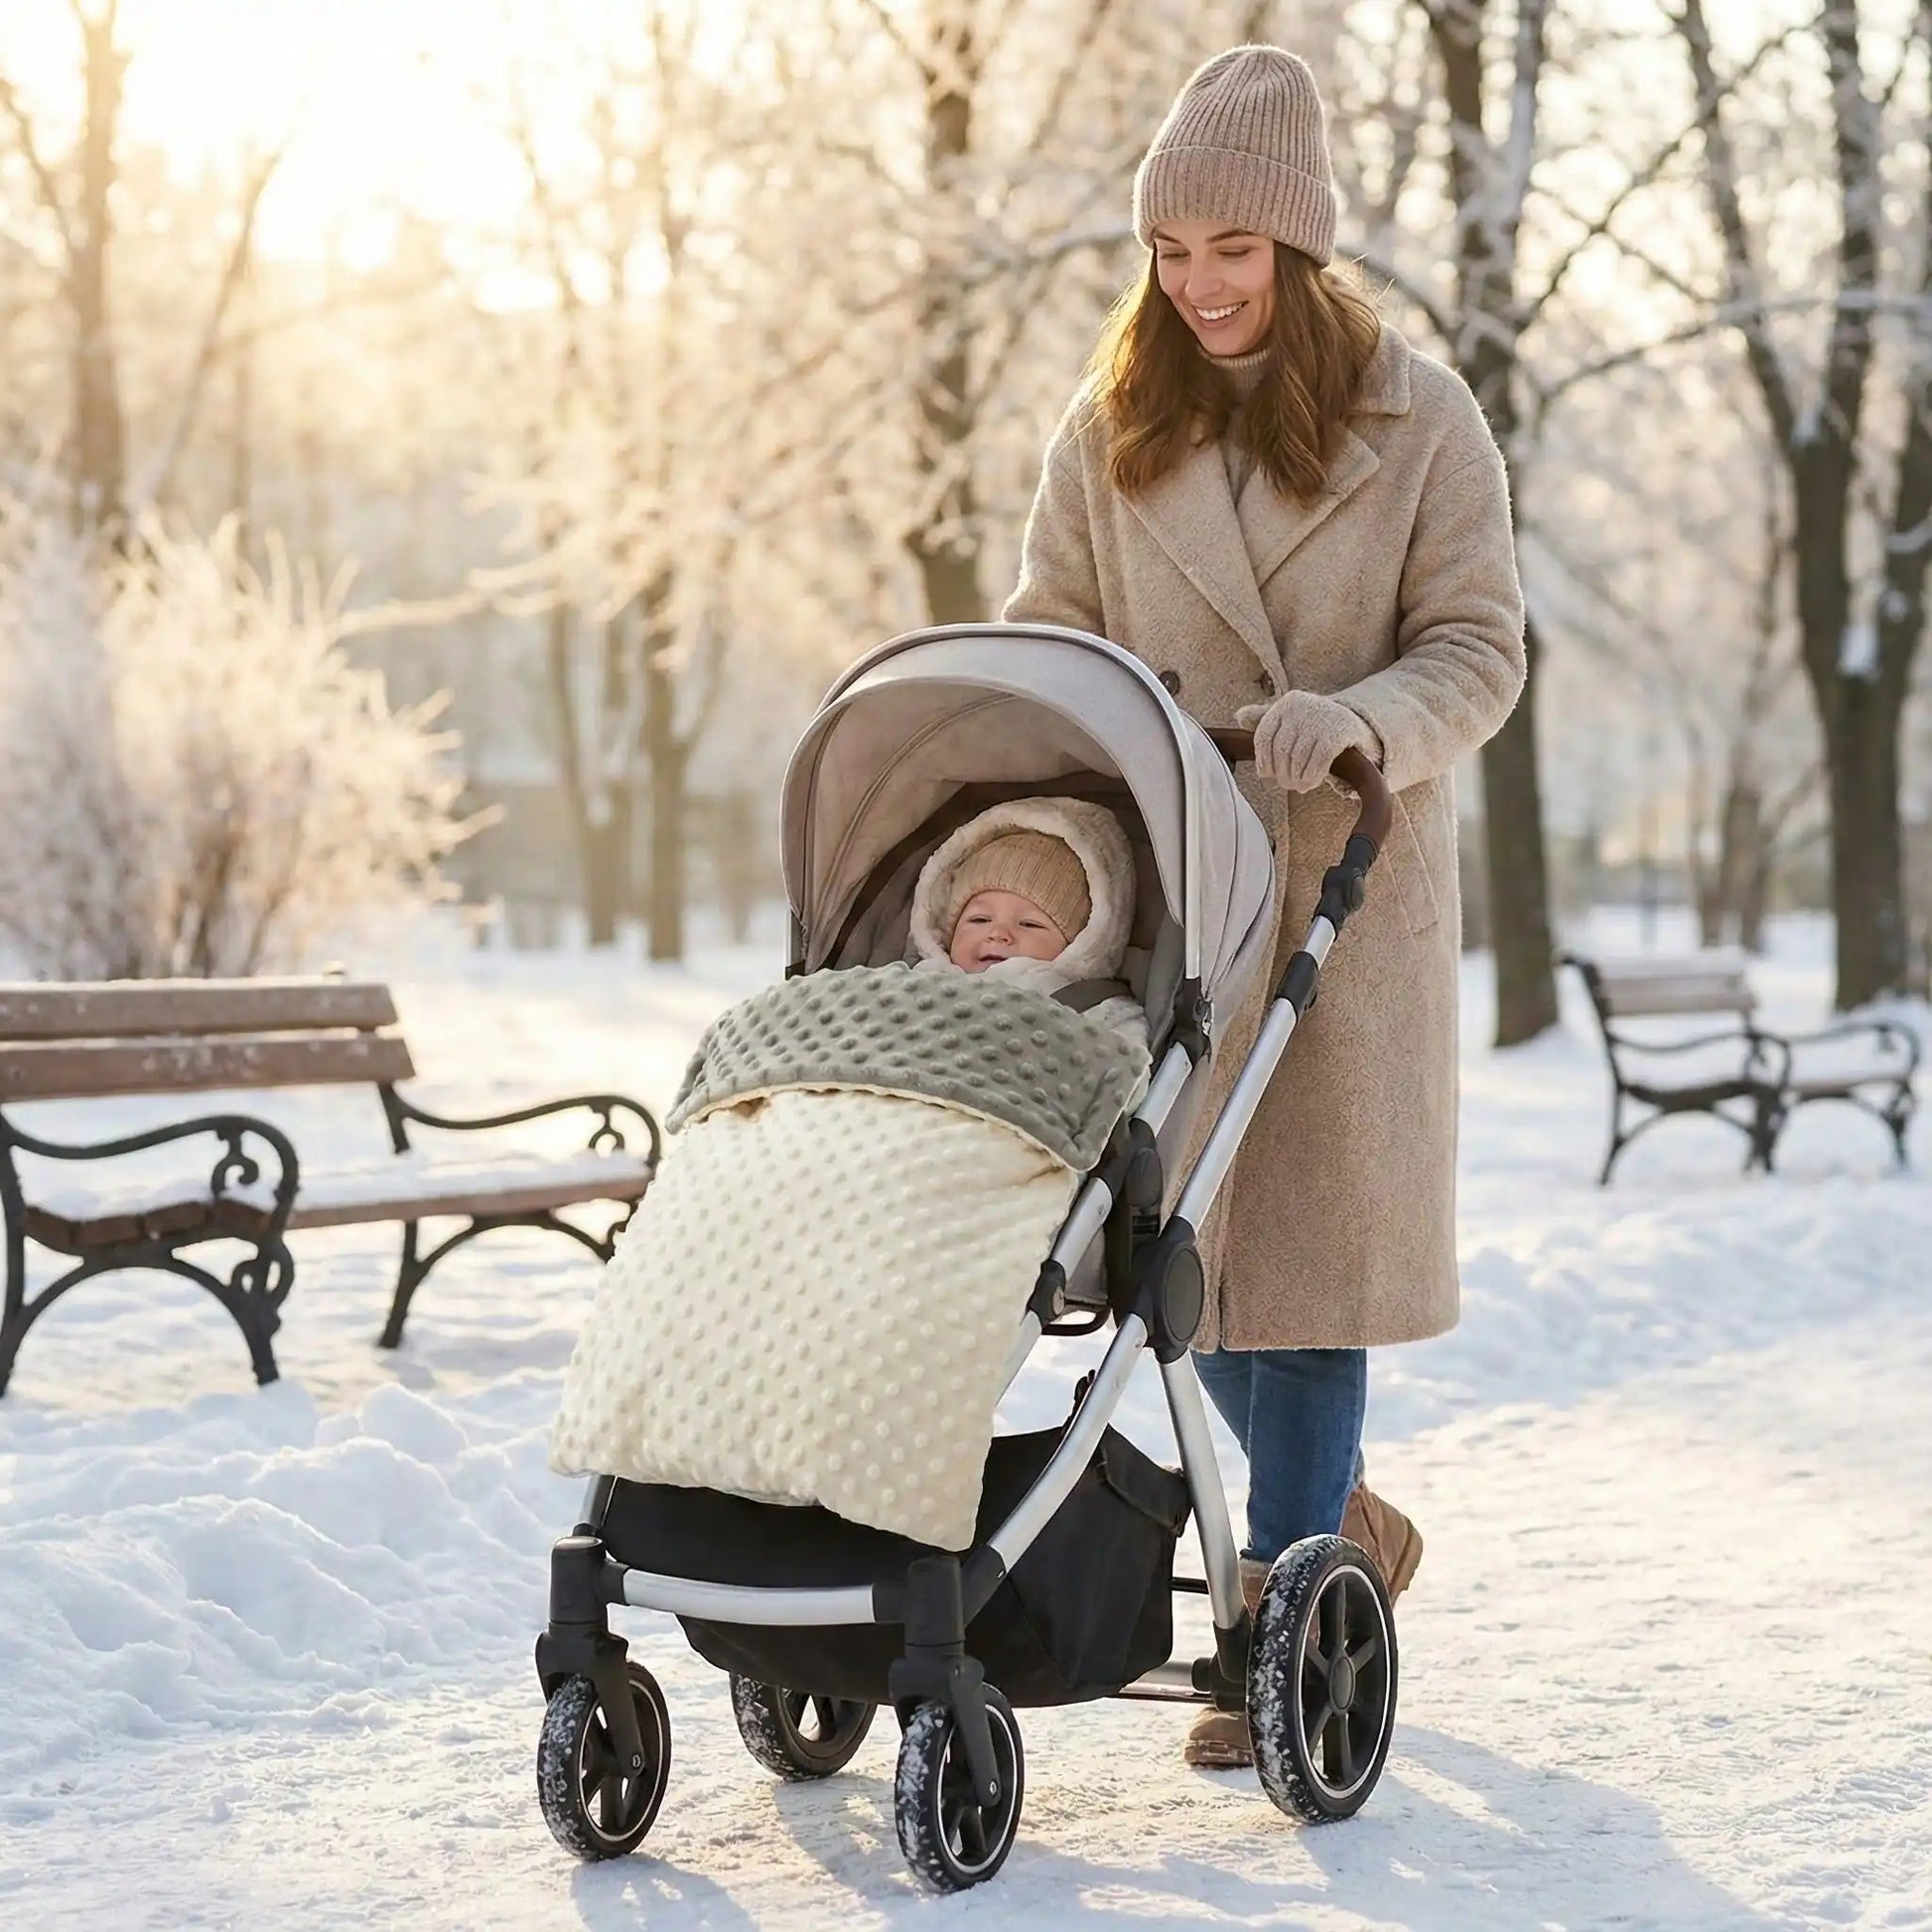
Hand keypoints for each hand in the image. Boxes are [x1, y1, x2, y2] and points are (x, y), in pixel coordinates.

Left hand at [1234, 691, 1375, 793]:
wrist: (1356, 722)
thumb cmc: (1315, 725)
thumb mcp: (1290, 718)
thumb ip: (1264, 718)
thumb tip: (1240, 717)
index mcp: (1286, 703)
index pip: (1264, 736)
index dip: (1262, 760)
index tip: (1266, 774)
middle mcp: (1302, 706)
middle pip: (1281, 750)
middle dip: (1281, 773)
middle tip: (1286, 784)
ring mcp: (1322, 717)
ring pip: (1298, 758)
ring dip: (1296, 778)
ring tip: (1298, 786)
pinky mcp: (1340, 730)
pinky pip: (1318, 761)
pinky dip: (1312, 777)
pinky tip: (1311, 783)